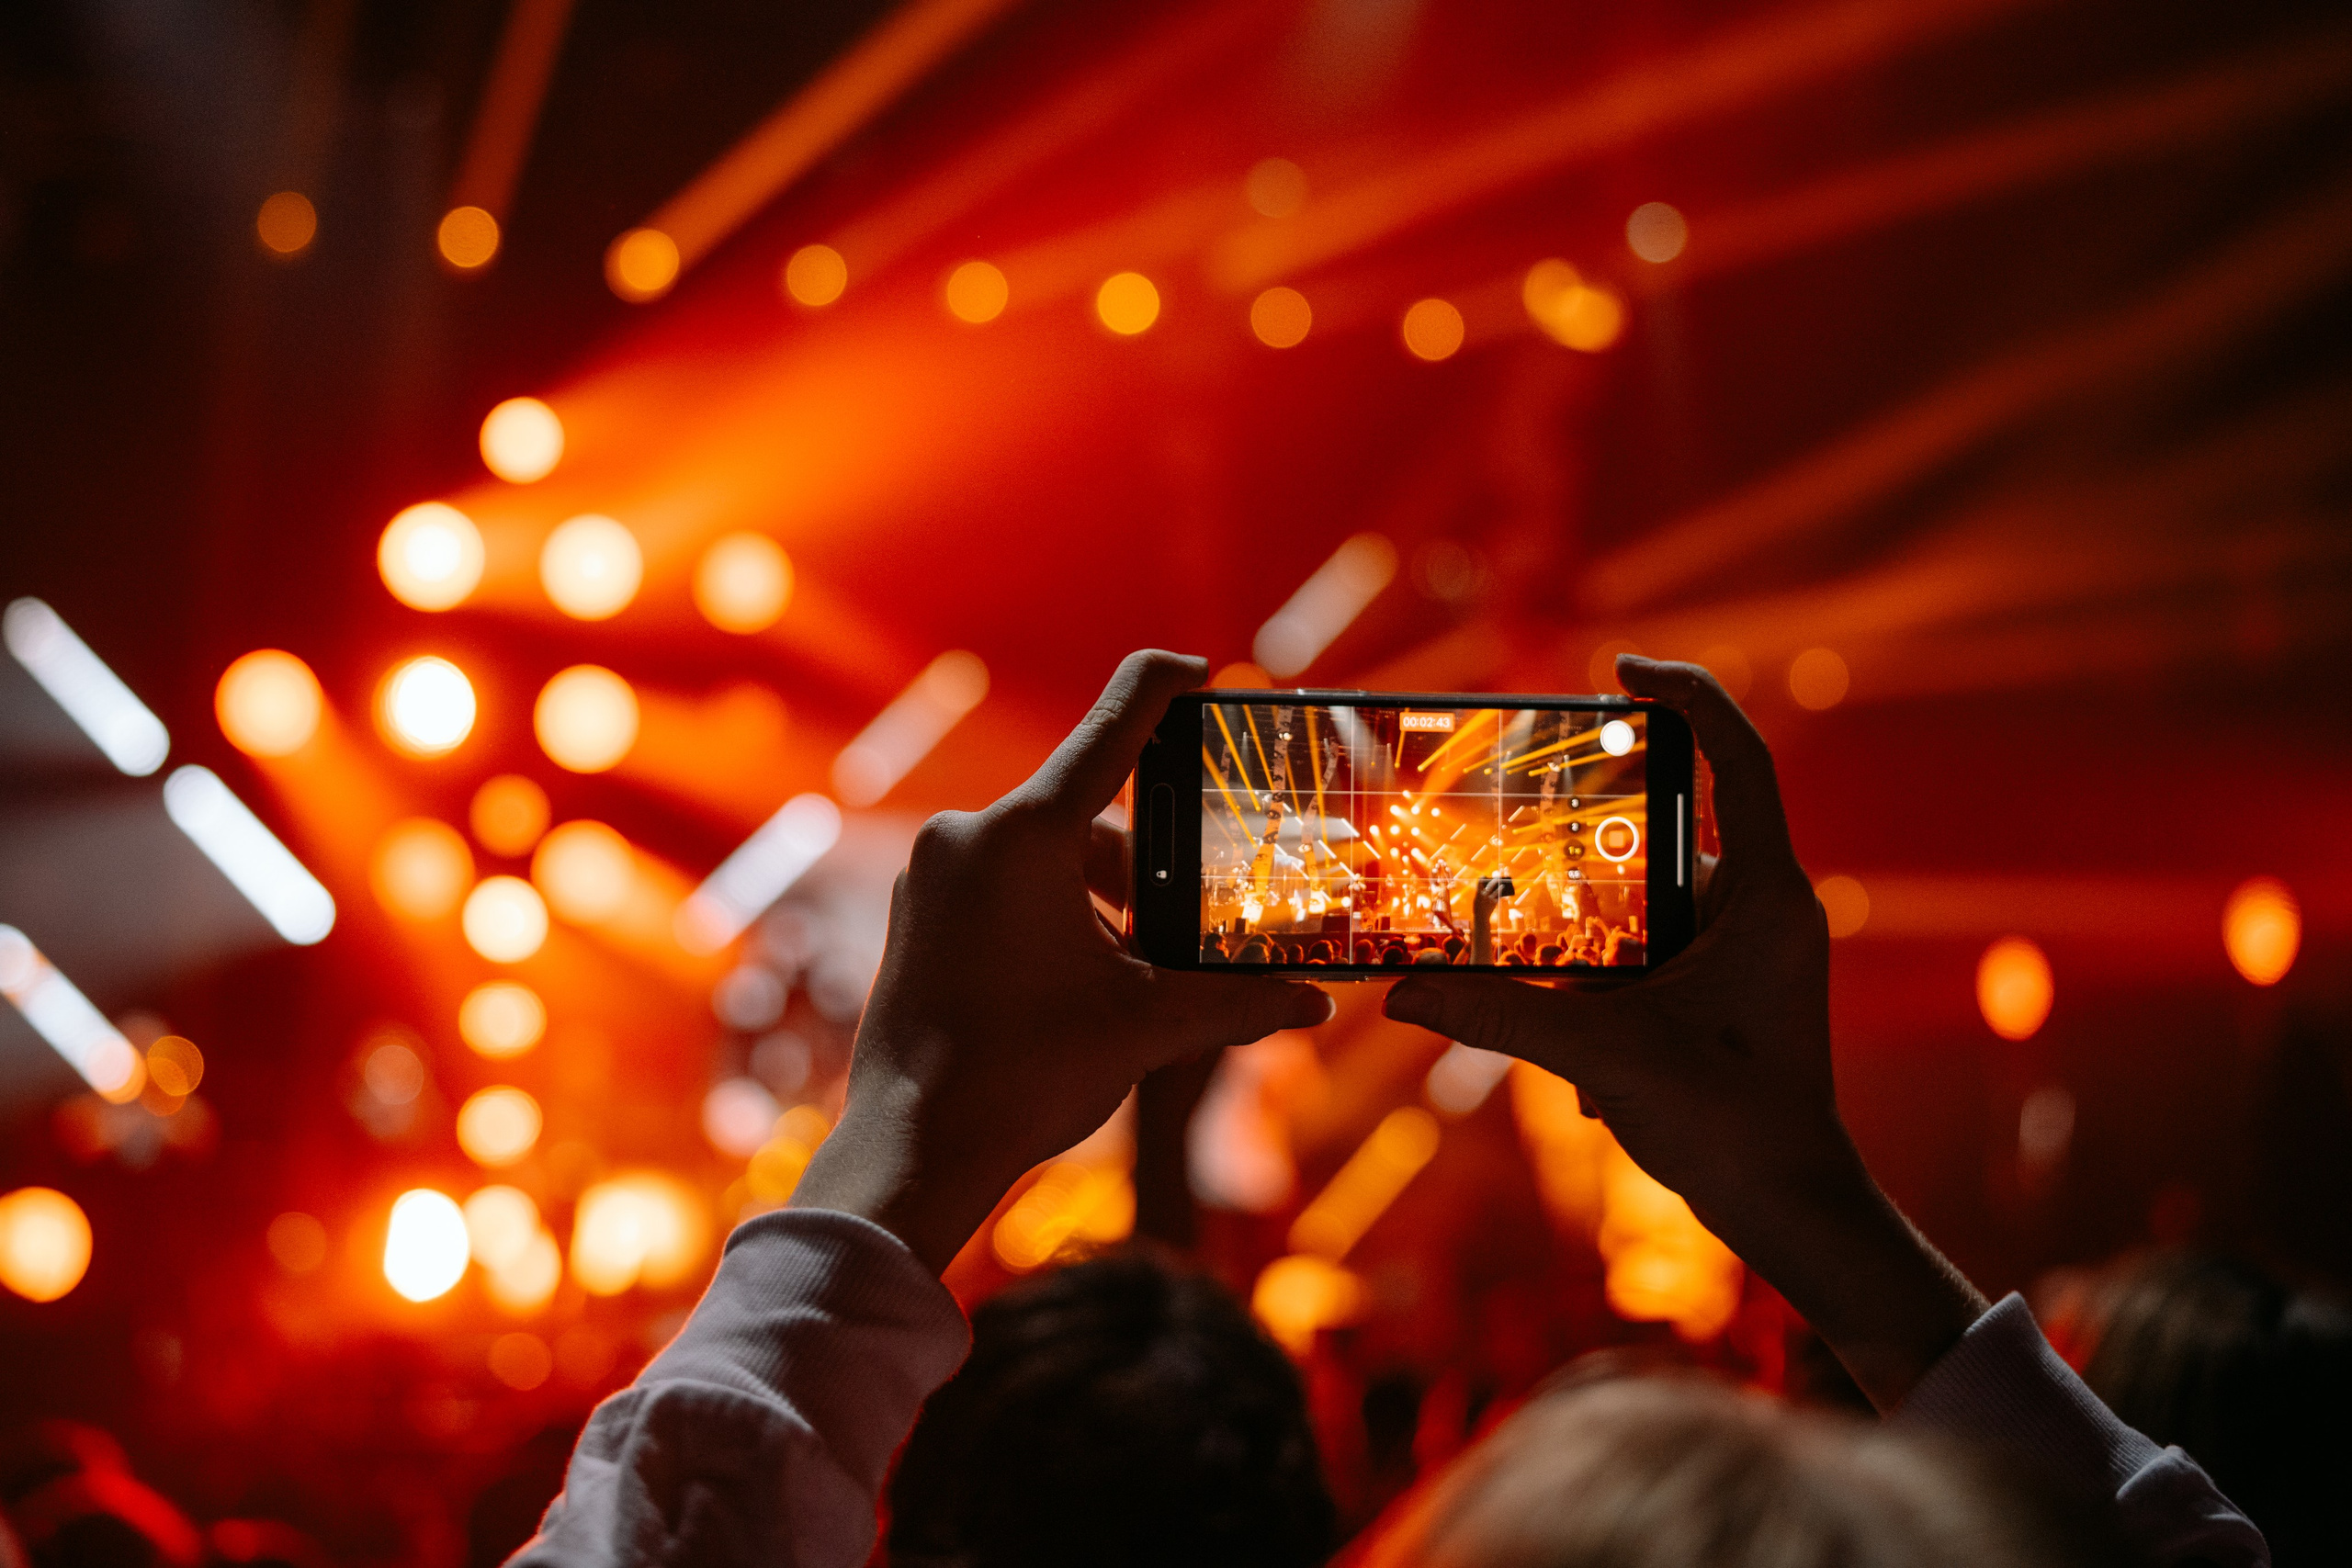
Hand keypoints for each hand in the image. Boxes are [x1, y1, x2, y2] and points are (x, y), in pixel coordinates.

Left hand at [792, 651, 1333, 1273]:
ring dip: (1098, 902)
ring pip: (1045, 858)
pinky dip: (1051, 914)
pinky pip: (1002, 885)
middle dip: (1145, 871)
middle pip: (1087, 820)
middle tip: (1185, 930)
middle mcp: (967, 835)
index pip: (1113, 728)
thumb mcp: (1149, 1027)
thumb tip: (1318, 1001)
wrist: (915, 1150)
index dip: (1162, 689)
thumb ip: (1239, 1001)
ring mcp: (933, 872)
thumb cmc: (1025, 1077)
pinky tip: (1078, 981)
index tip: (1197, 671)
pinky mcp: (918, 909)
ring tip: (1131, 976)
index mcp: (1024, 837)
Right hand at [1383, 655, 1985, 1409]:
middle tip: (1524, 822)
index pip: (1740, 757)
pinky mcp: (1724, 990)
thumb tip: (1403, 995)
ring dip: (1590, 919)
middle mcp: (1765, 909)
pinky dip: (1601, 969)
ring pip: (1653, 895)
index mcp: (1768, 896)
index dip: (1689, 695)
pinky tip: (1564, 1024)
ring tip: (1530, 937)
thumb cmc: (1733, 1125)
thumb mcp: (1602, 1056)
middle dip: (1596, 833)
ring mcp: (1747, 951)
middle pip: (1674, 825)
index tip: (1625, 667)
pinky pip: (1653, 945)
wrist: (1788, 1210)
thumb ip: (1502, 1016)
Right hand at [1470, 877, 1505, 964]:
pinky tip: (1503, 893)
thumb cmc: (1478, 908)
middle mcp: (1484, 895)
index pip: (1479, 883)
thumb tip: (1489, 889)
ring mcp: (1490, 899)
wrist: (1481, 917)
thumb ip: (1481, 894)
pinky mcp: (1494, 903)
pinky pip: (1498, 897)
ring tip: (1503, 885)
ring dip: (1500, 887)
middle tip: (1497, 878)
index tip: (1483, 876)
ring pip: (1496, 891)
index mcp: (1478, 894)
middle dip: (1494, 881)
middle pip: (1490, 885)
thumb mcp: (1477, 900)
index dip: (1481, 879)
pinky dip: (1500, 895)